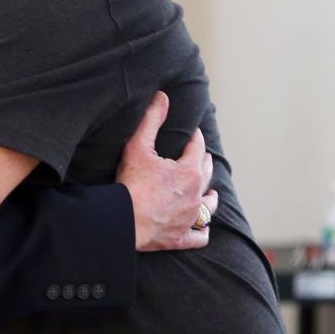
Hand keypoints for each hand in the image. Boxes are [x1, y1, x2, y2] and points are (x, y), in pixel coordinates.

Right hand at [116, 91, 217, 251]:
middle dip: (203, 162)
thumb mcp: (138, 146)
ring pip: (209, 207)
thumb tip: (163, 96)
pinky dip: (202, 230)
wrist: (124, 220)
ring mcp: (191, 218)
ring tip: (210, 193)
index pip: (197, 148)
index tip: (192, 132)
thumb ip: (152, 120)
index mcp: (189, 172)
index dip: (195, 137)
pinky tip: (201, 227)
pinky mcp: (181, 237)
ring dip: (210, 198)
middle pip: (206, 174)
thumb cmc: (131, 182)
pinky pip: (199, 235)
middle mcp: (196, 195)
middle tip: (199, 156)